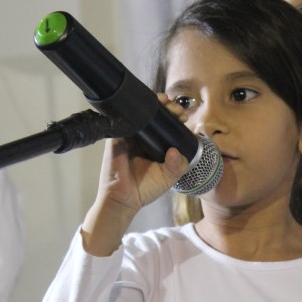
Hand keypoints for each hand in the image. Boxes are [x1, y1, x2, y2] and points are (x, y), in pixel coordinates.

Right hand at [81, 94, 190, 255]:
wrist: (123, 198)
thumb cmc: (145, 189)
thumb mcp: (168, 177)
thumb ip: (178, 165)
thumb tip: (175, 151)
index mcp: (157, 146)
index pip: (168, 126)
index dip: (176, 118)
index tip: (183, 116)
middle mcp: (145, 138)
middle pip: (157, 116)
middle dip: (169, 107)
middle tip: (176, 109)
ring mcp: (131, 136)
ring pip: (142, 114)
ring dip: (154, 104)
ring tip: (166, 102)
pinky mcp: (118, 137)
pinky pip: (125, 119)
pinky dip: (134, 111)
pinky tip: (145, 106)